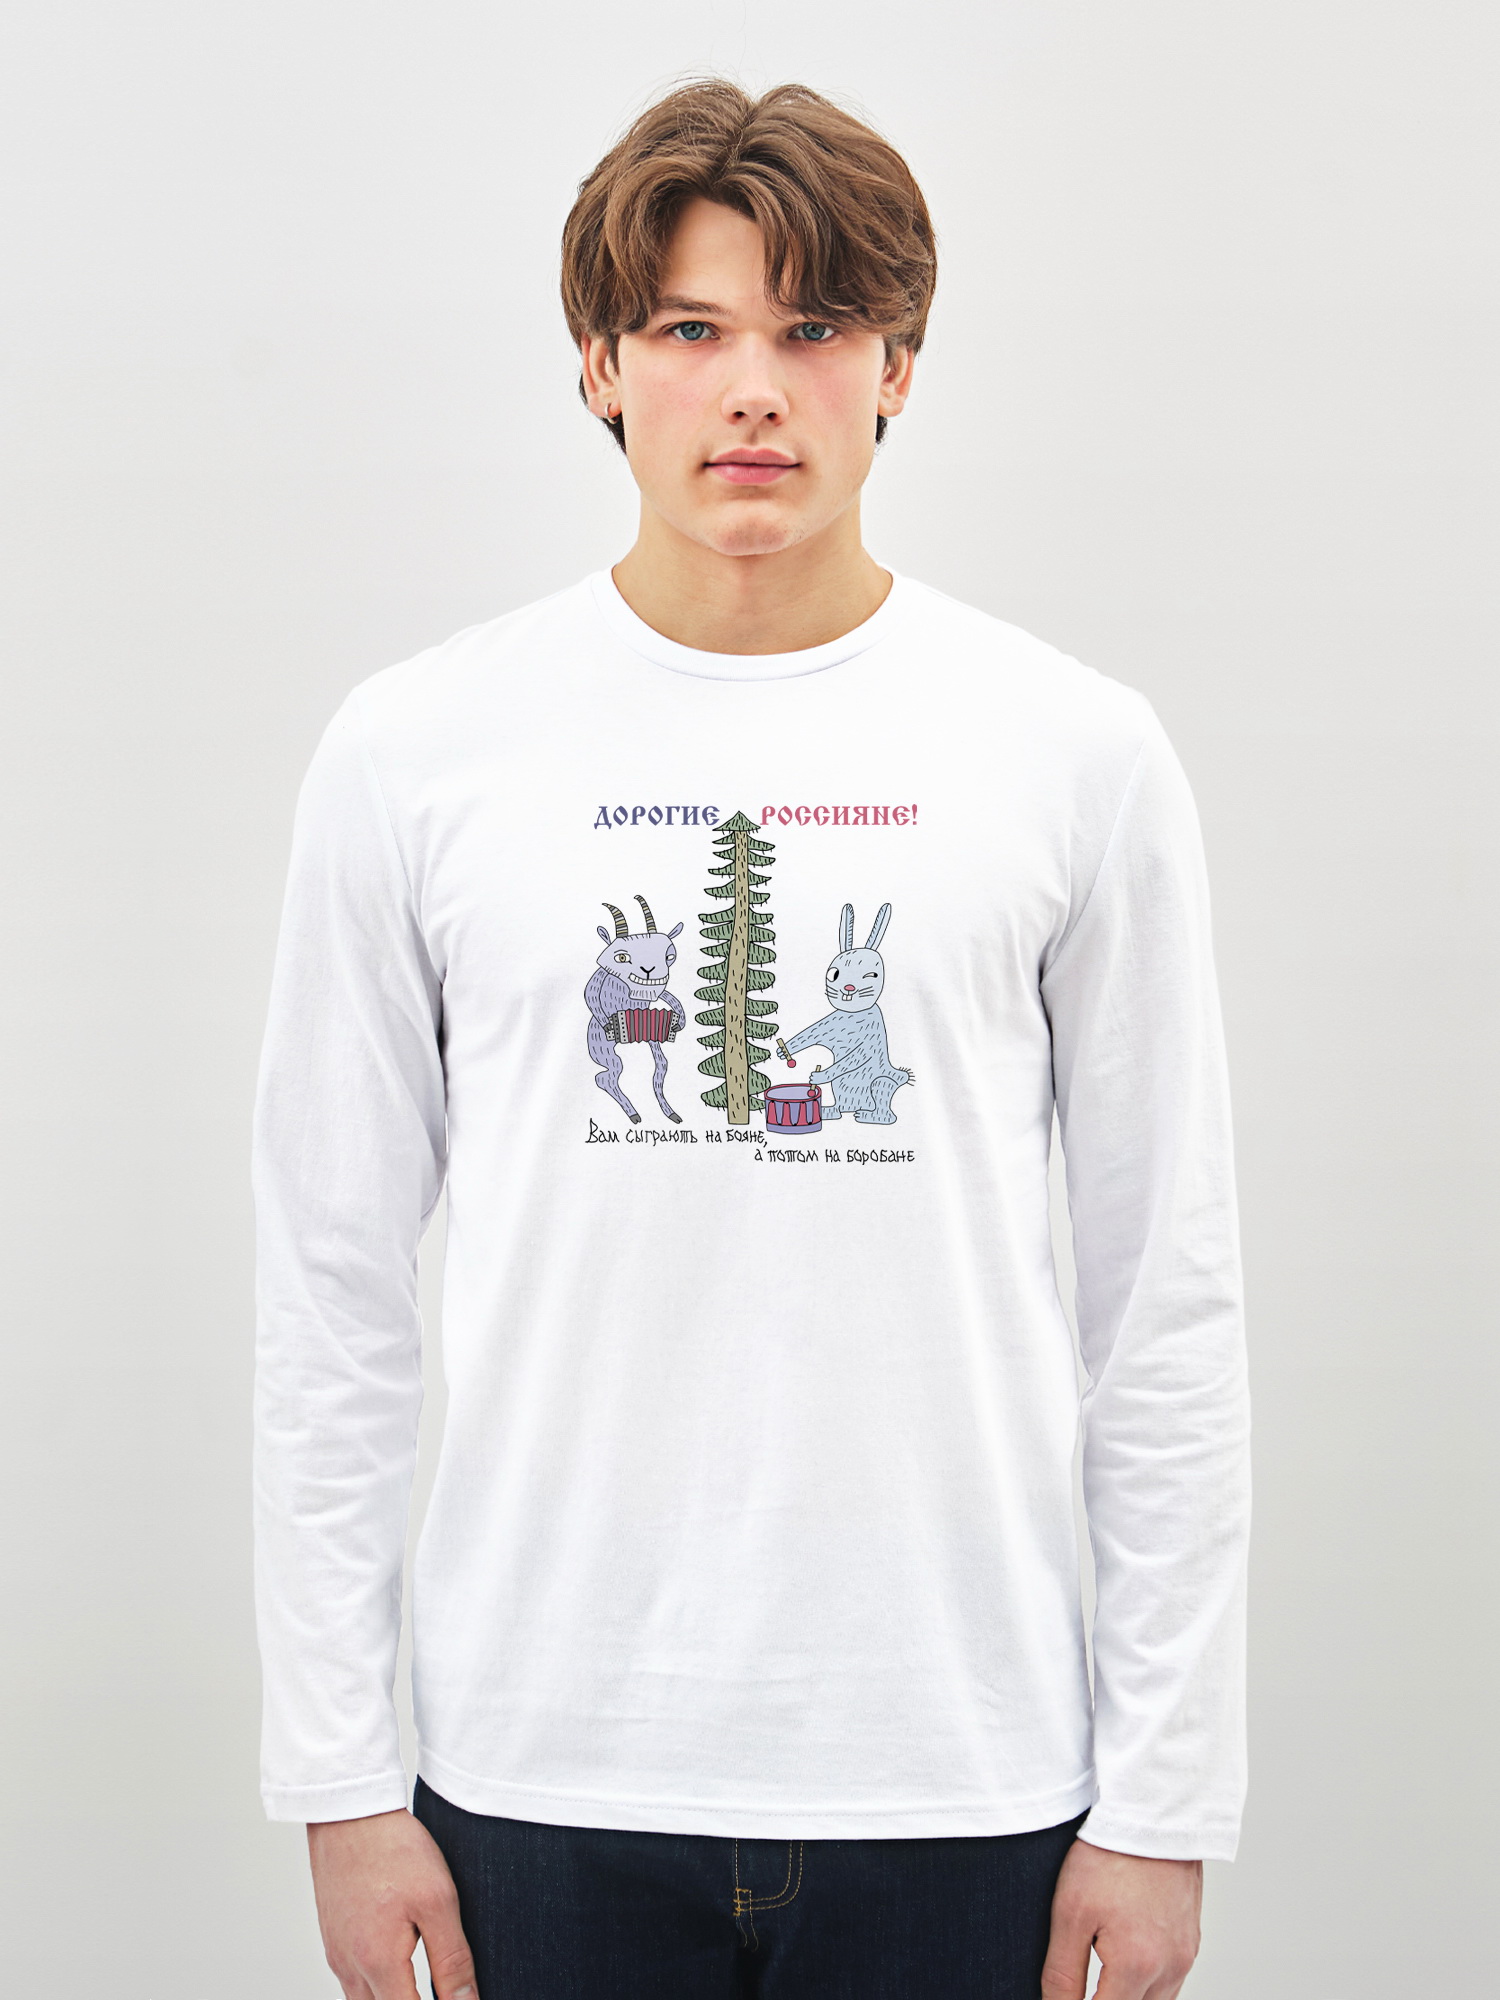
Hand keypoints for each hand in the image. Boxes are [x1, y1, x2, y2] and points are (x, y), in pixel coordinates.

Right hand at [308, 1808, 477, 1999]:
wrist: (350, 1812)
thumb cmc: (393, 1848)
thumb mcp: (438, 1901)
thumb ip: (452, 1960)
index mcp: (378, 1963)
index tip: (460, 1999)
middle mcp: (350, 1967)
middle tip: (446, 1989)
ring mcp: (337, 1955)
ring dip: (394, 1999)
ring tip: (424, 1984)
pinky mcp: (333, 1940)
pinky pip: (353, 1983)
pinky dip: (377, 1987)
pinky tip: (398, 1968)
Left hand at [1041, 1840, 1201, 1998]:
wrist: (1153, 1812)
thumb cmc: (1110, 1854)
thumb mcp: (1070, 1913)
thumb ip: (1062, 1973)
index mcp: (1137, 1966)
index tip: (1064, 1999)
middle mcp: (1169, 1968)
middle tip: (1079, 1986)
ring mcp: (1185, 1955)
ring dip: (1128, 1998)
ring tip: (1101, 1976)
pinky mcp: (1191, 1940)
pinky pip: (1171, 1980)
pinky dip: (1147, 1982)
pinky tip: (1126, 1960)